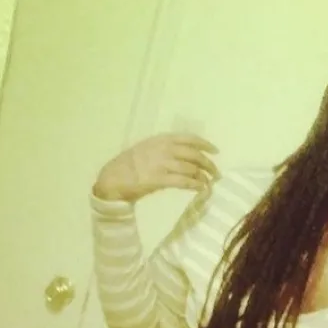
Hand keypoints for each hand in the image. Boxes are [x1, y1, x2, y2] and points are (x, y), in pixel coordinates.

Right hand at [93, 133, 219, 201]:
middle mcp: (163, 149)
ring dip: (203, 176)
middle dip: (207, 163)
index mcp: (160, 139)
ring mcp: (162, 163)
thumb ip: (164, 149)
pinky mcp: (160, 179)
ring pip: (191, 168)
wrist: (113, 178)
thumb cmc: (128, 165)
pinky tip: (200, 189)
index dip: (205, 144)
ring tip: (208, 183)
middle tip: (215, 172)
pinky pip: (184, 181)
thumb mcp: (147, 149)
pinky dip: (195, 185)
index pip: (189, 138)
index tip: (215, 151)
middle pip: (194, 154)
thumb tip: (184, 156)